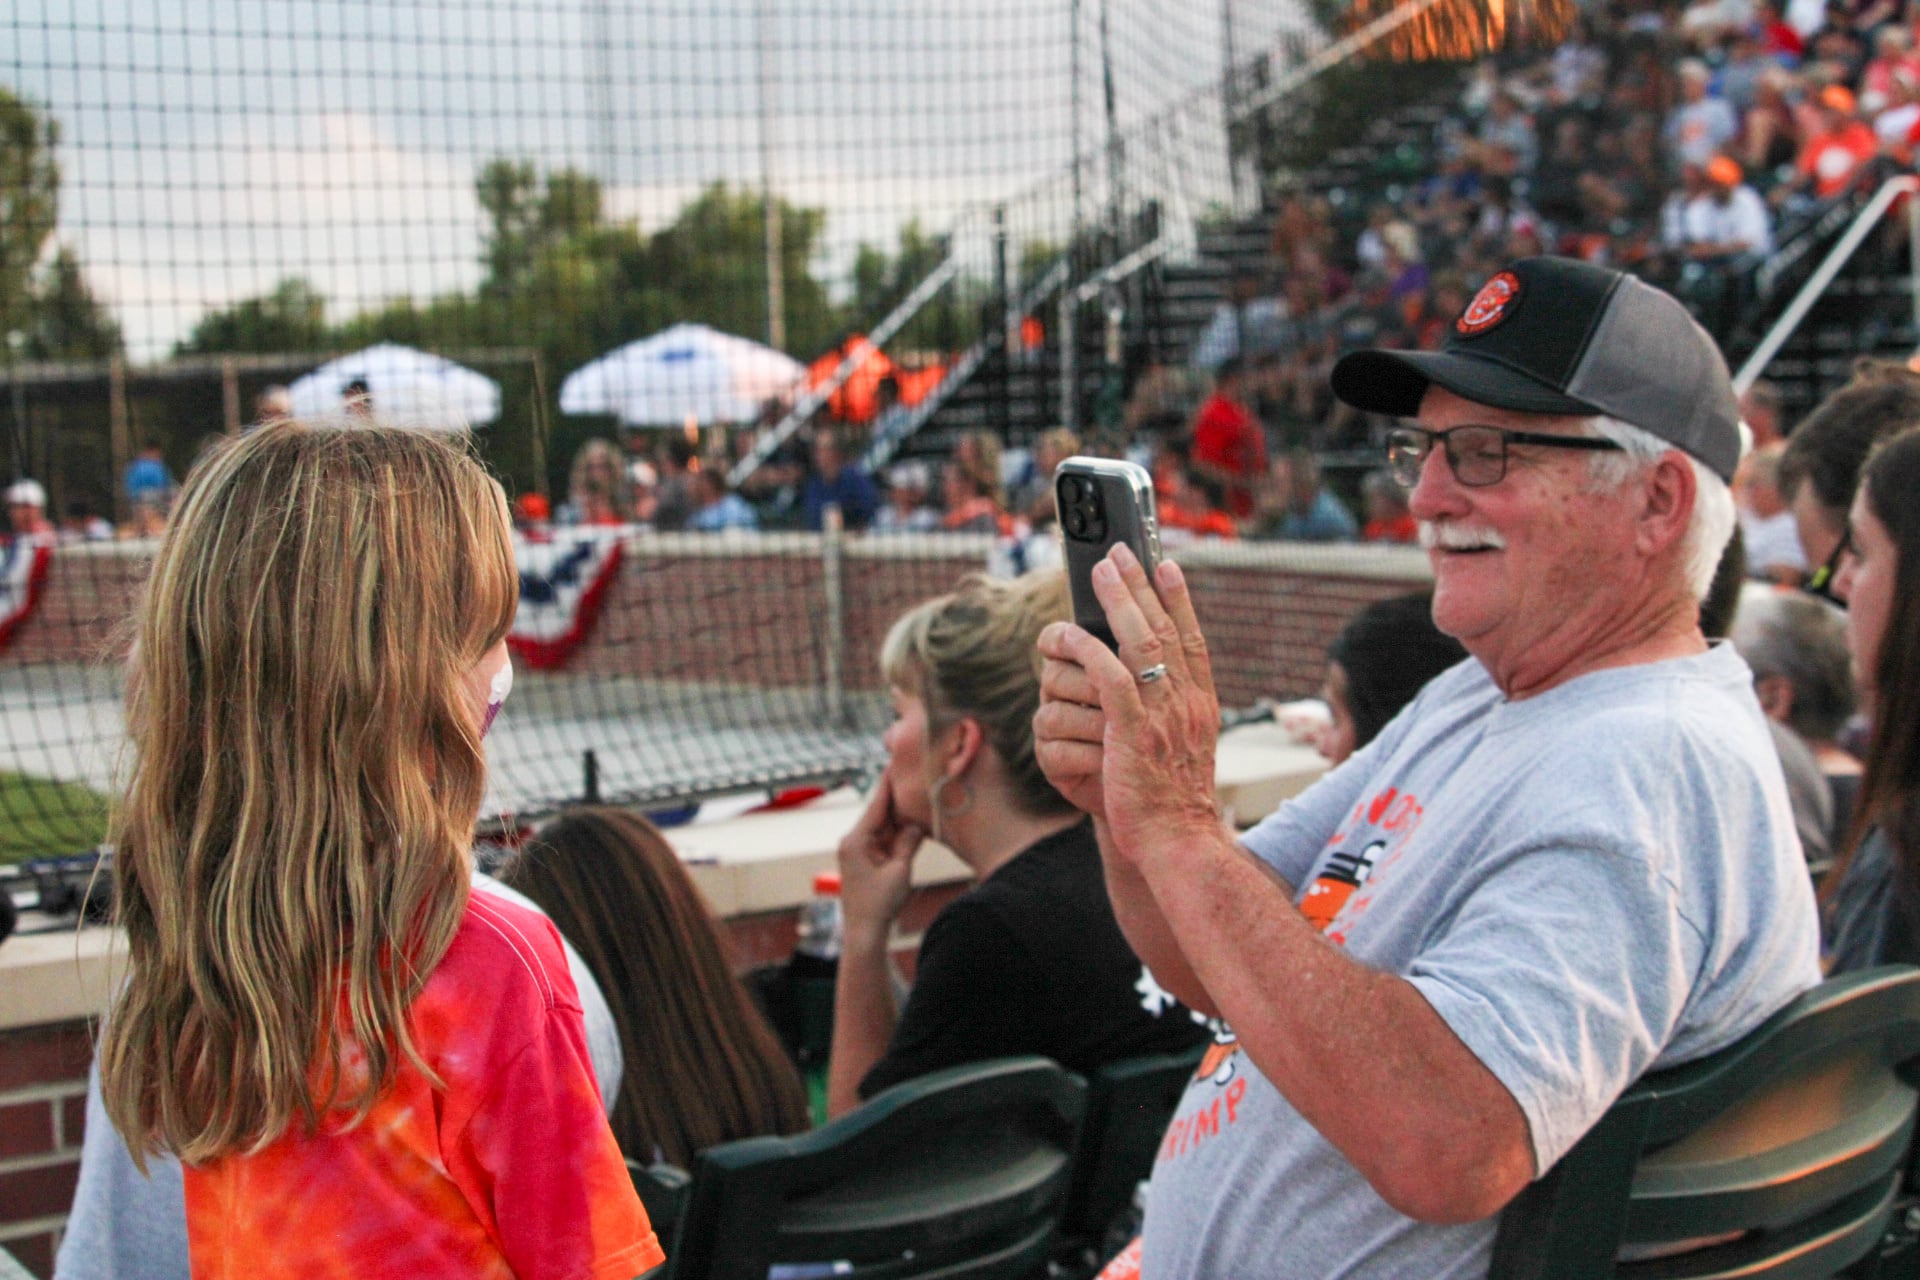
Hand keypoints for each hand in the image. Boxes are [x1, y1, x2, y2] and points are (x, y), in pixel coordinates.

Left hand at [835, 770, 924, 945]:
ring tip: (920, 799)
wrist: (864, 932)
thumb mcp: (900, 870)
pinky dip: (898, 833)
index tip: (896, 761)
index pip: (877, 804)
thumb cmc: (879, 904)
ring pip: (884, 826)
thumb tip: (917, 821)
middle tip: (916, 777)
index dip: (889, 783)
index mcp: (856, 840)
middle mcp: (853, 841)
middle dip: (900, 799)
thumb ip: (909, 841)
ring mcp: (858, 850)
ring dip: (901, 818)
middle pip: (881, 812)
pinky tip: (914, 825)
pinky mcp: (865, 859)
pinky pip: (884, 839)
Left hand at [1034, 545, 1222, 869]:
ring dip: (1118, 601)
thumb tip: (1149, 690)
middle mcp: (1188, 702)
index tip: (1166, 567)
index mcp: (1202, 706)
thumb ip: (1171, 717)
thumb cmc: (1173, 806)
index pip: (1194, 641)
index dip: (1179, 600)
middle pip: (1167, 628)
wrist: (1180, 845)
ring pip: (1141, 641)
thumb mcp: (1183, 753)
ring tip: (1100, 571)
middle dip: (1142, 585)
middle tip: (1120, 552)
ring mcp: (1163, 715)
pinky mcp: (1133, 732)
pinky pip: (1112, 677)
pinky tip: (1071, 635)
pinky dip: (1091, 649)